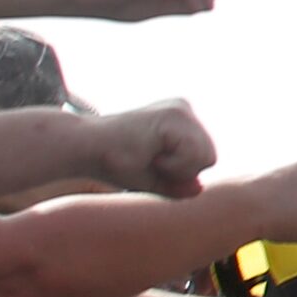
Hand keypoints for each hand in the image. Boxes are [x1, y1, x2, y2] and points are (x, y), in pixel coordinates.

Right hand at [92, 99, 216, 199]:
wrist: (86, 147)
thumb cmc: (115, 163)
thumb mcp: (154, 179)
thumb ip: (179, 185)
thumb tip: (200, 188)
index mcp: (182, 121)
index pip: (205, 159)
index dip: (181, 173)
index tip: (151, 162)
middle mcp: (185, 109)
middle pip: (210, 157)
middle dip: (182, 171)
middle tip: (149, 159)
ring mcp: (182, 108)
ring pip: (206, 156)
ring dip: (177, 168)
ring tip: (148, 154)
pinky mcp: (175, 114)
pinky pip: (193, 153)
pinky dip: (173, 163)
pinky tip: (149, 151)